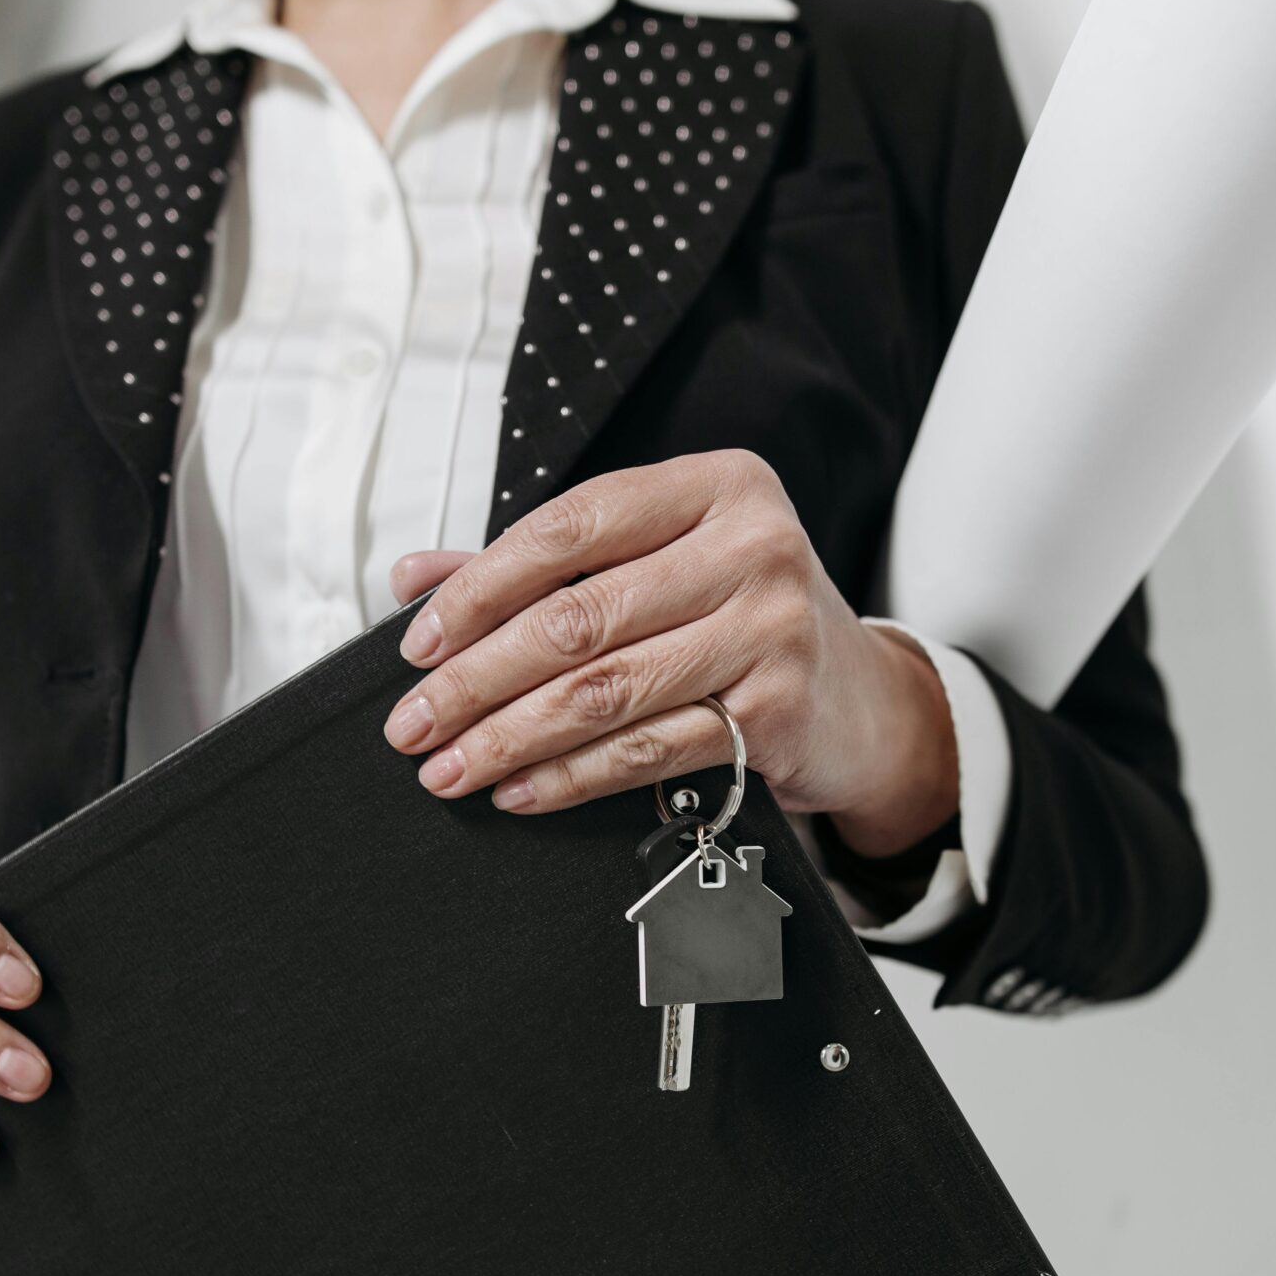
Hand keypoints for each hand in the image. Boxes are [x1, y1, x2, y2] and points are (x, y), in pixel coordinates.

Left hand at [382, 450, 958, 856]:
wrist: (862, 698)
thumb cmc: (744, 616)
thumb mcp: (659, 561)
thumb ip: (541, 564)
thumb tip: (416, 579)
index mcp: (715, 485)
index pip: (570, 527)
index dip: (480, 588)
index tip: (420, 643)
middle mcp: (752, 547)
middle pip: (578, 618)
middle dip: (477, 680)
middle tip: (414, 723)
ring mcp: (771, 631)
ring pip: (605, 691)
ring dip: (509, 738)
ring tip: (449, 768)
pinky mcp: (777, 714)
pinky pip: (646, 750)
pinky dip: (570, 777)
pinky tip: (518, 791)